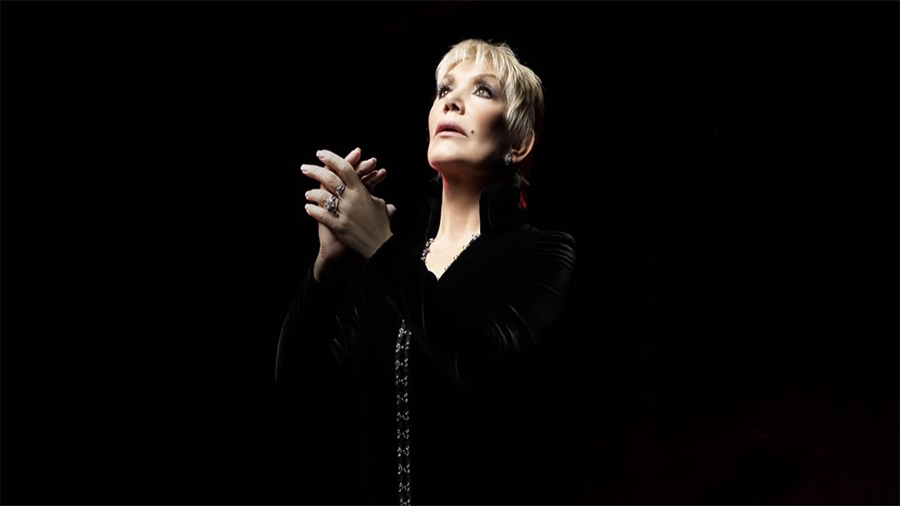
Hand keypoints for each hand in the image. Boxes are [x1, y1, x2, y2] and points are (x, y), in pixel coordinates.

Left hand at [302, 148, 395, 279]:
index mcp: (361, 192)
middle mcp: (351, 199)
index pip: (345, 168)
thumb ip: (374, 196)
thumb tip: (374, 193)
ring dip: (312, 194)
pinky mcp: (338, 226)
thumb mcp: (381, 207)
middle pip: (330, 179)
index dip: (332, 159)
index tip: (321, 154)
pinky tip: (308, 208)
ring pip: (322, 197)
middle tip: (304, 168)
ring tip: (307, 194)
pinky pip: (321, 215)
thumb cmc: (382, 227)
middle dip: (314, 171)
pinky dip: (313, 210)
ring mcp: (343, 212)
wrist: (380, 246)